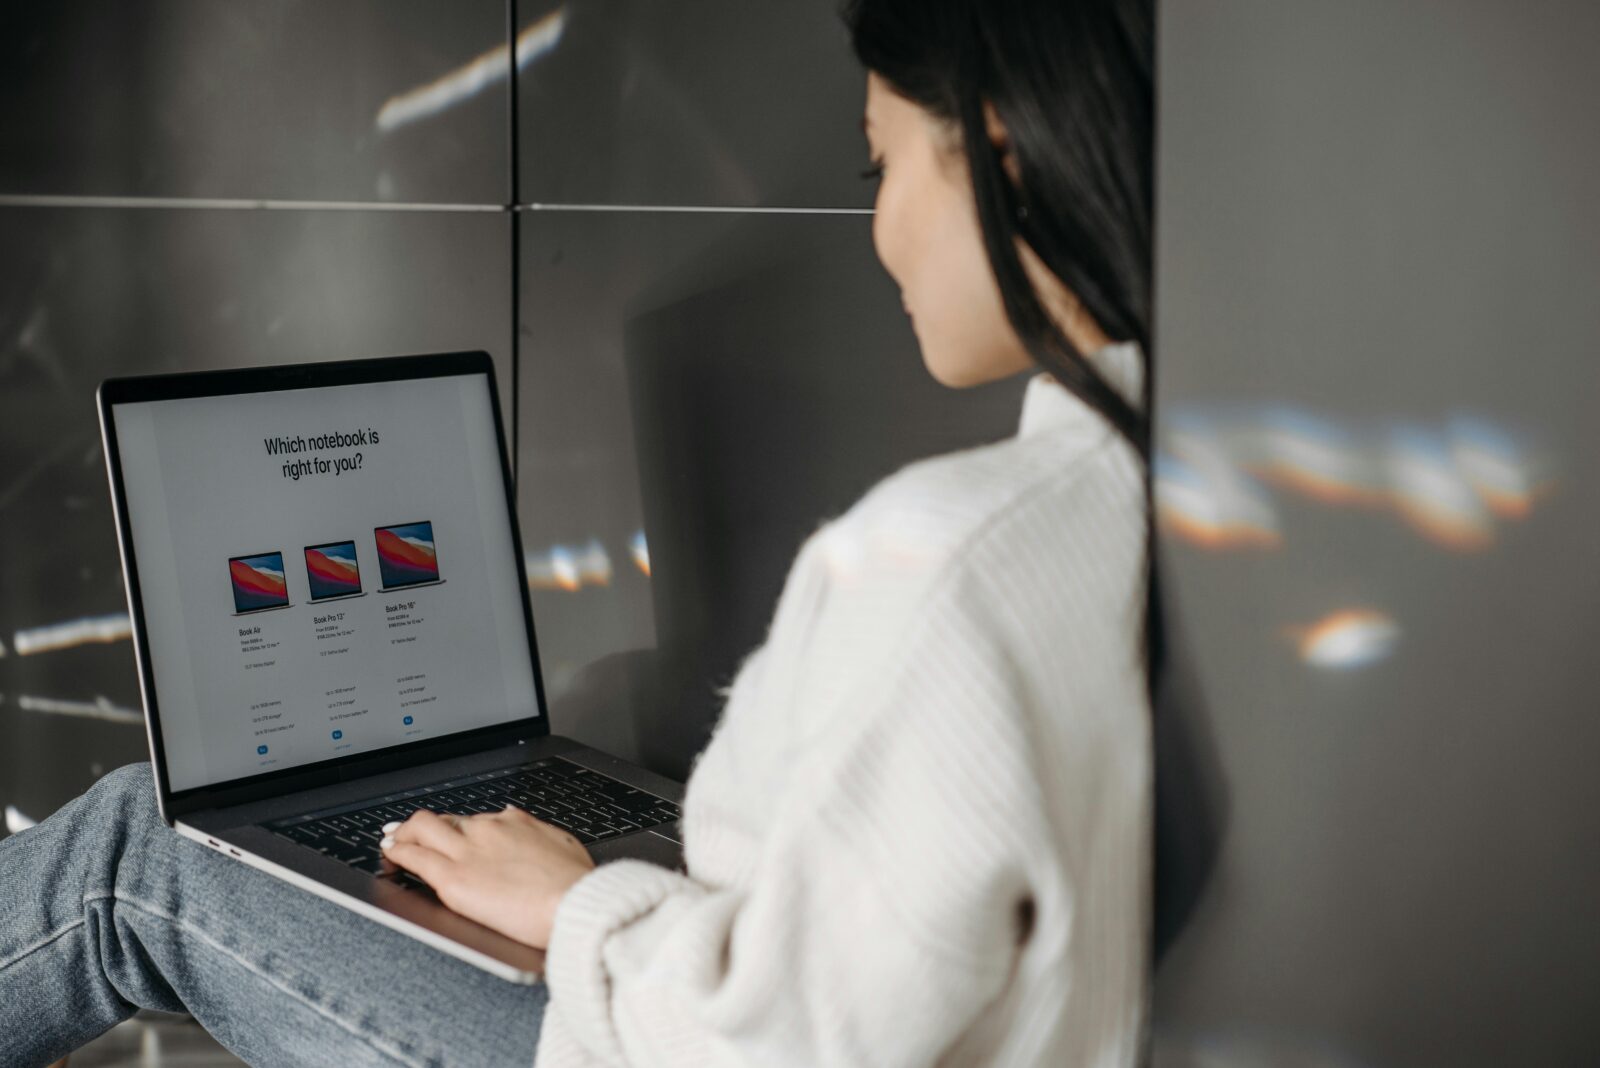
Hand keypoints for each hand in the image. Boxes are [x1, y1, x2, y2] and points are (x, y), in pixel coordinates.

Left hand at [381, 806, 595, 948]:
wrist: (574, 903)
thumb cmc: (576, 884)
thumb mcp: (562, 844)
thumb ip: (536, 832)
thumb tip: (515, 818)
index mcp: (514, 822)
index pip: (473, 820)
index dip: (455, 828)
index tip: (449, 834)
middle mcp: (487, 830)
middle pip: (443, 818)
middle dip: (421, 824)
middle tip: (407, 832)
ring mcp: (467, 851)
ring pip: (421, 829)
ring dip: (403, 833)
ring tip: (392, 843)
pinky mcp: (453, 878)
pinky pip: (414, 858)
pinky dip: (397, 853)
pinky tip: (390, 856)